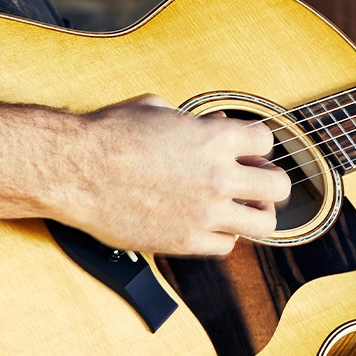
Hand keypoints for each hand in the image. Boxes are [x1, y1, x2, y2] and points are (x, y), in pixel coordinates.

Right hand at [59, 96, 291, 256]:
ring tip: (242, 209)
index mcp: (214, 138)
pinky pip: (226, 246)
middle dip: (270, 181)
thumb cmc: (109, 135)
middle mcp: (219, 177)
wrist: (76, 171)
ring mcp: (205, 213)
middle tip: (254, 182)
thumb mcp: (156, 109)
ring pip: (264, 224)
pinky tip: (209, 224)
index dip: (257, 143)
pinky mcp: (186, 241)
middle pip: (278, 186)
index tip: (247, 149)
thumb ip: (192, 122)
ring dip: (257, 214)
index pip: (266, 140)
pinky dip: (223, 235)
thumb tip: (208, 127)